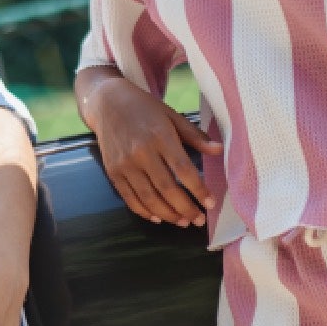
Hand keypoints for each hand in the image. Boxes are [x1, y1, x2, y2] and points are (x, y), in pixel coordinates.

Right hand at [83, 76, 219, 227]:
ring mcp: (125, 164)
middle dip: (185, 208)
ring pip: (148, 198)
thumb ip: (195, 136)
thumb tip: (219, 150)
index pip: (183, 170)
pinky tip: (158, 218)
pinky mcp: (113, 172)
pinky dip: (145, 212)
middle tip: (199, 220)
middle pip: (167, 189)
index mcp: (160, 136)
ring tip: (183, 222)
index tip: (210, 203)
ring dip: (167, 214)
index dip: (198, 190)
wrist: (107, 102)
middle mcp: (141, 152)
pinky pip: (130, 198)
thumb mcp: (172, 116)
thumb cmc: (144, 108)